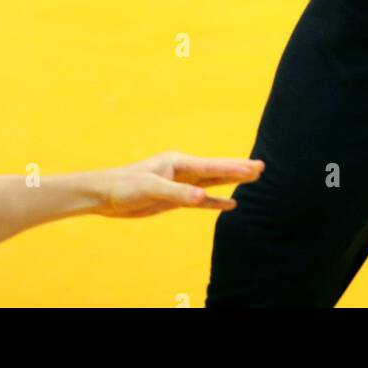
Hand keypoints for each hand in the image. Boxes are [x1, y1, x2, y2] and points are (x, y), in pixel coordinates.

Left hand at [91, 153, 265, 216]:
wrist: (105, 195)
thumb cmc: (124, 186)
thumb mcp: (150, 188)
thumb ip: (177, 192)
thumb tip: (203, 197)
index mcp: (178, 163)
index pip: (212, 167)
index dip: (234, 168)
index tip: (254, 168)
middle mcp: (183, 171)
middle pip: (217, 170)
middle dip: (239, 169)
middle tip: (262, 167)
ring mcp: (180, 184)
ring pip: (212, 183)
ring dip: (231, 181)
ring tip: (252, 178)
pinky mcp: (175, 199)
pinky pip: (202, 200)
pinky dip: (216, 202)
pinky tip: (230, 204)